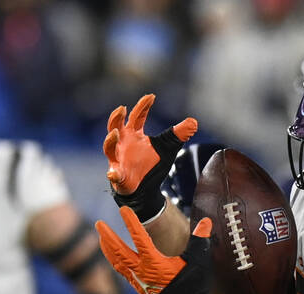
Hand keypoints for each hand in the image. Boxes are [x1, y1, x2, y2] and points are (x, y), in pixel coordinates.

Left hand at [96, 208, 226, 293]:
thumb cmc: (193, 288)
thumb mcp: (198, 262)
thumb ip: (200, 240)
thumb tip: (206, 221)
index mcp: (155, 263)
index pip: (139, 238)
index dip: (131, 222)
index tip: (123, 210)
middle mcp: (142, 272)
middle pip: (119, 251)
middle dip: (108, 237)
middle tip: (98, 224)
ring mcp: (138, 281)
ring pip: (117, 262)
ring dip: (108, 249)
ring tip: (101, 238)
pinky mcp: (139, 288)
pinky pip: (121, 272)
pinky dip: (114, 261)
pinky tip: (113, 257)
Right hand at [104, 94, 197, 221]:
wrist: (144, 188)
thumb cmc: (151, 164)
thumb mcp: (167, 147)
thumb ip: (178, 134)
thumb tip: (194, 122)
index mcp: (134, 134)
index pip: (137, 117)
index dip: (143, 106)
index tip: (152, 96)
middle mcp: (123, 143)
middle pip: (115, 126)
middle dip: (117, 117)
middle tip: (122, 108)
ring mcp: (117, 158)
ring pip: (109, 147)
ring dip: (110, 140)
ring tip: (115, 133)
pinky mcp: (118, 175)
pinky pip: (113, 174)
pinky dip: (113, 174)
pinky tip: (113, 174)